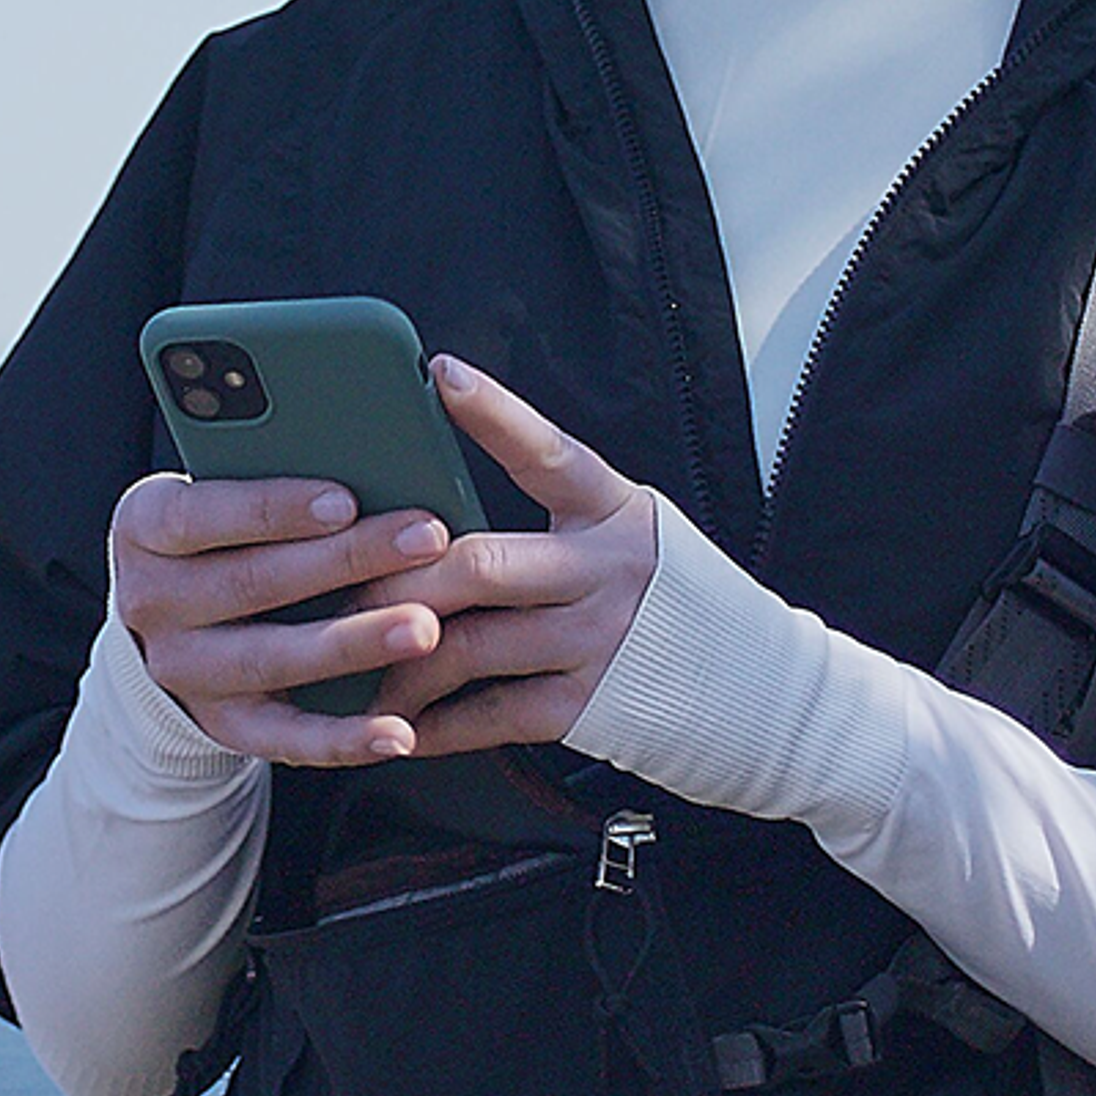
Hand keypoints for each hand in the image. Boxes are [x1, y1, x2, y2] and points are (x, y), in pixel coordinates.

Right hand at [109, 469, 457, 767]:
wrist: (170, 619)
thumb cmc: (220, 532)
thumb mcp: (216, 490)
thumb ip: (269, 470)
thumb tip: (370, 456)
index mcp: (144, 527)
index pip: (200, 515)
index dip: (273, 509)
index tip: (345, 498)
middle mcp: (151, 601)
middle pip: (252, 583)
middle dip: (347, 560)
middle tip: (425, 540)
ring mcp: (184, 669)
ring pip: (272, 660)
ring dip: (355, 644)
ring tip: (424, 628)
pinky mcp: (223, 723)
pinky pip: (285, 737)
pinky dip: (344, 738)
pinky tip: (399, 731)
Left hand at [367, 357, 661, 756]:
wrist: (756, 689)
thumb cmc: (664, 600)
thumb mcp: (625, 532)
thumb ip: (553, 519)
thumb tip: (434, 517)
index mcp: (614, 510)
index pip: (549, 450)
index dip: (494, 412)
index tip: (440, 373)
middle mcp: (607, 571)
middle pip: (480, 563)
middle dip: (398, 576)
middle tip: (339, 582)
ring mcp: (598, 643)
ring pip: (470, 644)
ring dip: (398, 655)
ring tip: (350, 658)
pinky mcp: (590, 709)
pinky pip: (490, 714)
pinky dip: (434, 722)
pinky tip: (397, 720)